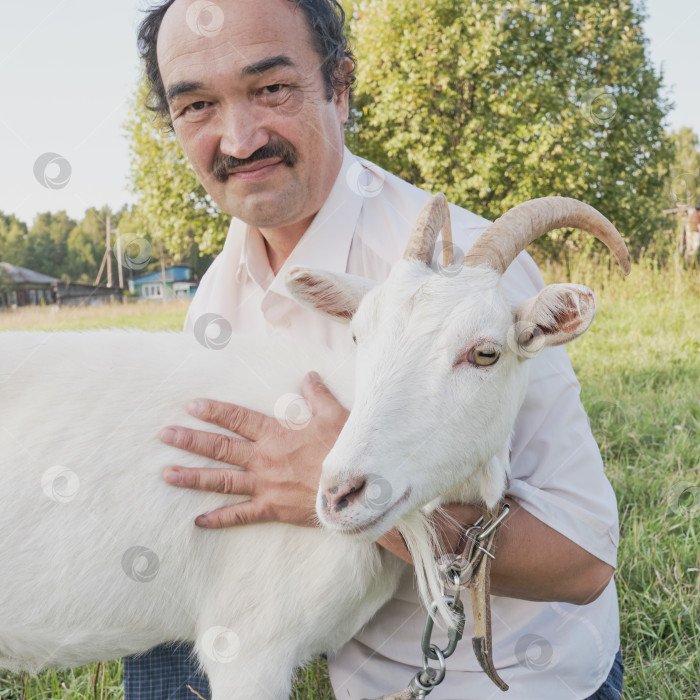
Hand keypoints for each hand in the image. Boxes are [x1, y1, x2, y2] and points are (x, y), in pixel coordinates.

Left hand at [160, 371, 347, 528]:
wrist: (357, 491)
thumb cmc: (346, 450)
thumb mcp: (336, 415)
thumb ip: (317, 395)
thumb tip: (309, 376)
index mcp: (277, 434)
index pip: (238, 419)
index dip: (214, 411)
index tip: (192, 405)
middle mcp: (264, 459)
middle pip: (220, 448)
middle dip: (191, 440)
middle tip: (165, 435)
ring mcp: (265, 486)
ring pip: (221, 481)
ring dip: (193, 477)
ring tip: (167, 475)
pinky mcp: (272, 509)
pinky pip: (240, 516)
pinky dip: (219, 519)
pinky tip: (198, 521)